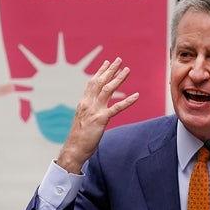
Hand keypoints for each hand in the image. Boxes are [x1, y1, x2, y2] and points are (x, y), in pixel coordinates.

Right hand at [56, 57, 138, 173]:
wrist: (74, 149)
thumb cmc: (79, 136)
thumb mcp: (84, 119)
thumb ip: (90, 110)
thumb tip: (97, 106)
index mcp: (84, 103)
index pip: (92, 83)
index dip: (100, 72)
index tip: (107, 63)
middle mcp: (88, 103)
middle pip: (100, 82)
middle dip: (110, 70)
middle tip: (119, 60)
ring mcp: (94, 110)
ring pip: (108, 90)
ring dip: (119, 79)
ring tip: (127, 70)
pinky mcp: (101, 120)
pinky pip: (117, 108)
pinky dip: (127, 101)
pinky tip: (136, 96)